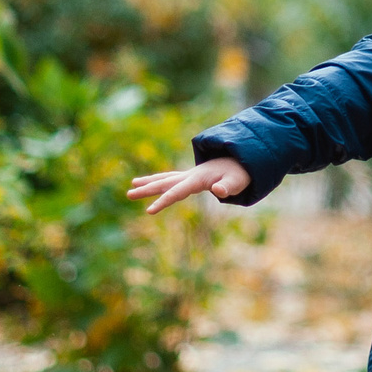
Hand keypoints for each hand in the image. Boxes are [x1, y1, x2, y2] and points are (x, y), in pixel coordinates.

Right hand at [128, 157, 251, 213]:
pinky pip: (171, 179)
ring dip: (149, 183)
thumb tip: (219, 192)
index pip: (177, 191)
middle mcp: (191, 175)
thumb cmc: (240, 174)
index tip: (149, 211)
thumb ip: (228, 187)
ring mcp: (190, 175)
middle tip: (129, 194)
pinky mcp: (192, 177)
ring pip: (165, 179)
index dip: (164, 201)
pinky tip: (151, 184)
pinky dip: (159, 181)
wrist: (243, 160)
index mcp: (198, 179)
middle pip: (165, 182)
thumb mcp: (237, 182)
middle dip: (147, 189)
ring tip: (132, 186)